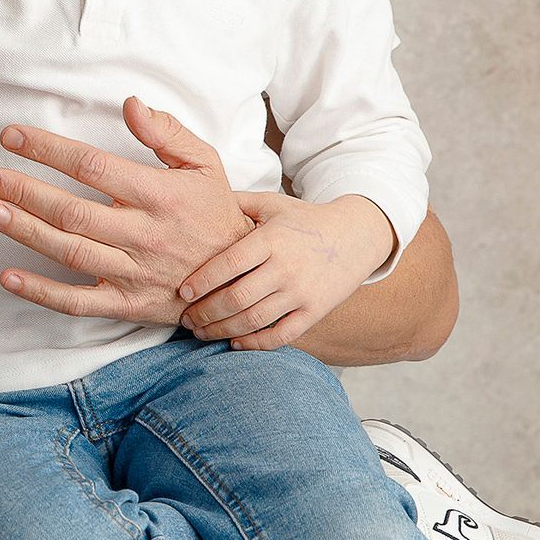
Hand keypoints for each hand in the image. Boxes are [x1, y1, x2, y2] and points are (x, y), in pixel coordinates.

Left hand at [0, 98, 251, 320]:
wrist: (240, 276)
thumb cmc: (213, 212)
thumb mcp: (205, 164)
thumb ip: (167, 132)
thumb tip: (130, 104)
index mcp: (159, 195)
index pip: (92, 167)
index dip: (48, 150)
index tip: (11, 136)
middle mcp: (144, 234)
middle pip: (72, 210)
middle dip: (23, 190)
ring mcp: (134, 273)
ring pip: (70, 251)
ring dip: (26, 231)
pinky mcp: (128, 305)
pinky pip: (79, 302)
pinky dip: (41, 293)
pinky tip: (7, 277)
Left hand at [177, 190, 395, 350]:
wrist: (357, 235)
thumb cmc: (305, 219)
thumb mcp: (272, 204)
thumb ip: (236, 203)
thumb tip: (193, 196)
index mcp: (271, 240)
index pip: (229, 264)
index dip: (202, 281)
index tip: (182, 293)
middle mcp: (286, 268)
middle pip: (237, 297)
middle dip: (205, 313)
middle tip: (185, 319)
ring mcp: (302, 292)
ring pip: (254, 320)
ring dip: (222, 330)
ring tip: (201, 332)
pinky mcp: (315, 311)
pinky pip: (282, 335)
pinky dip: (255, 343)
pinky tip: (235, 342)